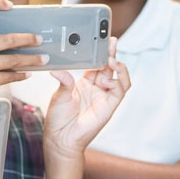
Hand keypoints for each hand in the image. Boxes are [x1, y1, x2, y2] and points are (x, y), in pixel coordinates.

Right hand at [0, 0, 46, 95]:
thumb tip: (13, 34)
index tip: (10, 6)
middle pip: (7, 39)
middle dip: (27, 39)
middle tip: (40, 39)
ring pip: (13, 60)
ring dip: (31, 59)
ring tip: (43, 58)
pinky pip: (9, 76)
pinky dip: (21, 75)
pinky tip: (29, 73)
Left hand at [43, 36, 131, 160]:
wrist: (61, 138)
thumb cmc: (59, 119)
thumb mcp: (59, 95)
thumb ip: (64, 81)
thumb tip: (59, 70)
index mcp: (85, 83)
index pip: (97, 64)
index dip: (101, 52)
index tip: (103, 39)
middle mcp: (97, 89)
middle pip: (110, 67)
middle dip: (112, 53)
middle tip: (111, 41)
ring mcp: (105, 97)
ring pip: (120, 77)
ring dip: (118, 67)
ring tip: (111, 60)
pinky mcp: (110, 106)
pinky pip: (120, 90)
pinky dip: (117, 81)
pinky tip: (106, 79)